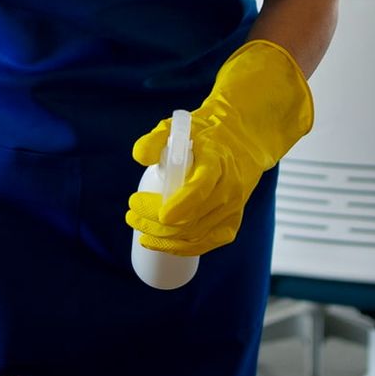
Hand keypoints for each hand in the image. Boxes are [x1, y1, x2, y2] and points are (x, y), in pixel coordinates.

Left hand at [125, 39, 313, 257]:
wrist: (242, 141)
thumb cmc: (205, 134)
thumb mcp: (179, 126)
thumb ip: (156, 139)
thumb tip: (139, 157)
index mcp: (217, 162)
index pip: (199, 189)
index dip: (174, 205)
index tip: (141, 205)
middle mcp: (229, 188)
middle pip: (192, 218)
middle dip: (155, 222)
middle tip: (131, 214)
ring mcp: (233, 208)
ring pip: (197, 235)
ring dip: (164, 239)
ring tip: (140, 230)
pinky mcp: (233, 222)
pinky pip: (208, 243)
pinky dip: (184, 248)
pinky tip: (162, 245)